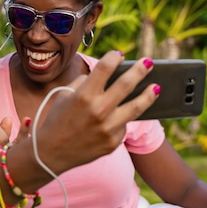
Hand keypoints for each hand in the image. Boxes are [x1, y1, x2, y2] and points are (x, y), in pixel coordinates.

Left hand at [0, 115, 31, 161]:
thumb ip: (7, 133)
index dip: (22, 129)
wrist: (1, 185)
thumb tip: (7, 118)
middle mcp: (6, 158)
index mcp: (16, 152)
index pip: (20, 138)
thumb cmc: (6, 164)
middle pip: (2, 140)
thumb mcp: (9, 148)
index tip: (15, 117)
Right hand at [33, 51, 158, 173]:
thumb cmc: (57, 120)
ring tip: (156, 87)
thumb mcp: (64, 95)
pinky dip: (122, 119)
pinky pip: (123, 125)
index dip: (114, 57)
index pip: (105, 67)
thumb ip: (85, 82)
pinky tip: (119, 117)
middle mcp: (99, 110)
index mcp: (84, 94)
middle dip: (140, 70)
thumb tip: (103, 74)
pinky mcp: (113, 142)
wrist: (50, 153)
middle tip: (148, 62)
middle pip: (127, 83)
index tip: (119, 54)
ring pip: (137, 107)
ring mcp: (108, 128)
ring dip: (148, 95)